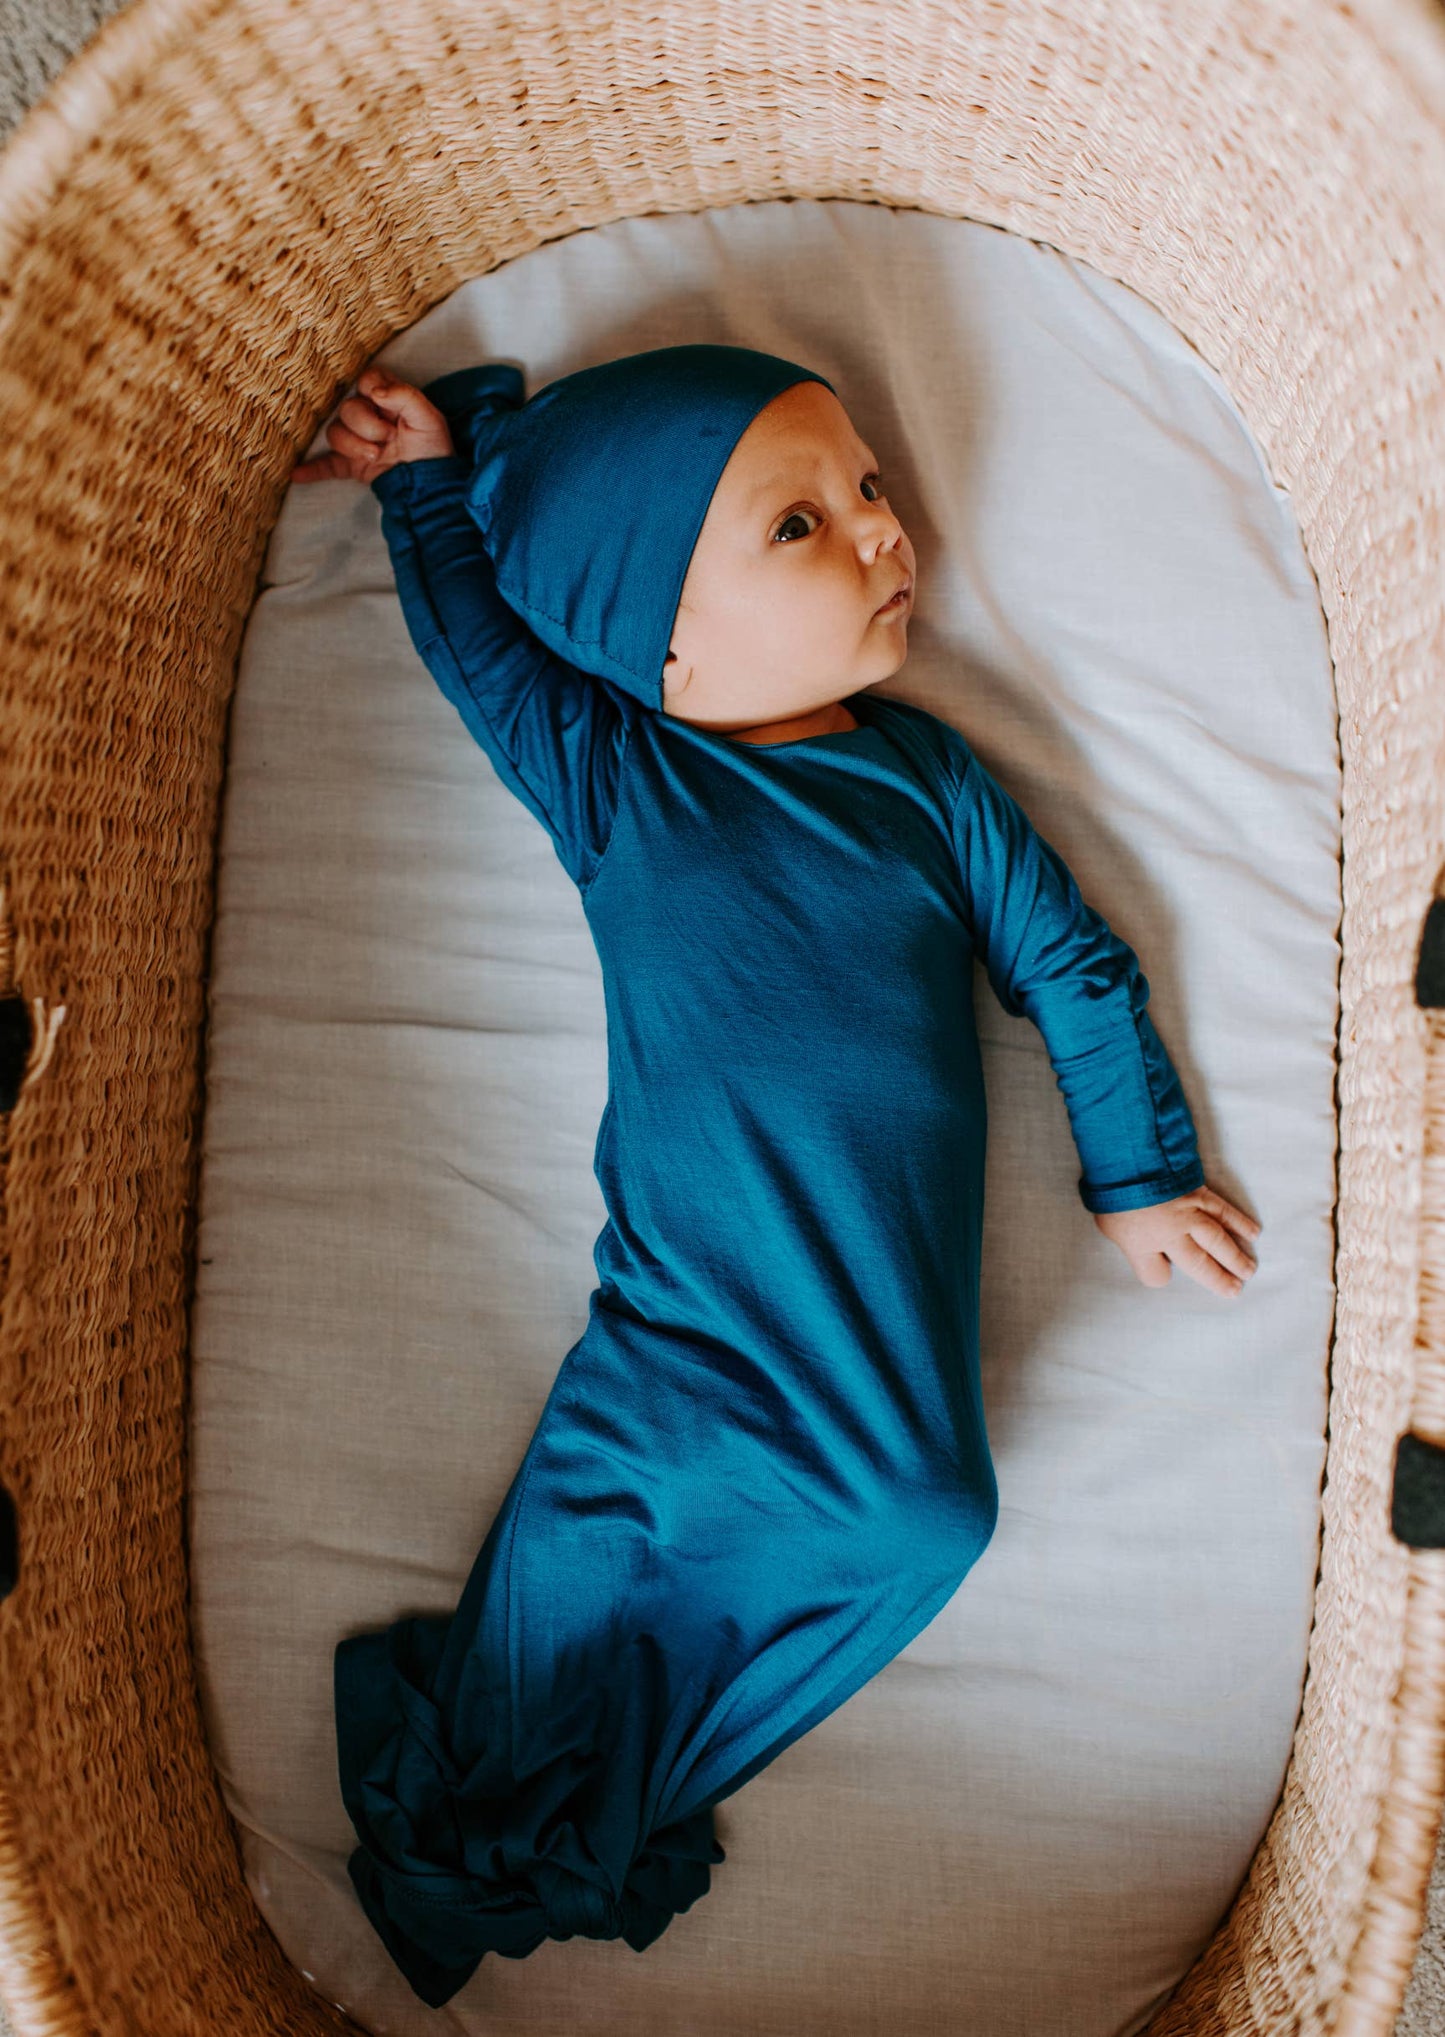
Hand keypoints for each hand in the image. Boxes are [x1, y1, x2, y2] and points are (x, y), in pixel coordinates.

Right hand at [291, 365, 454, 483]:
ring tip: (375, 456)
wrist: (431, 486)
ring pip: (335, 433)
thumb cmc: (434, 449)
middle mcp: (369, 416)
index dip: (372, 392)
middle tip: (388, 439)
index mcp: (387, 399)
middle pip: (347, 409)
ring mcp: (357, 440)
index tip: (387, 408)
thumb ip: (405, 396)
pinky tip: (297, 474)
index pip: (365, 380)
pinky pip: (326, 465)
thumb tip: (373, 391)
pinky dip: (312, 470)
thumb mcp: (429, 419)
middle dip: (367, 426)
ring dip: (353, 446)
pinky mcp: (351, 464)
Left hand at [1093, 1184, 1260, 1298]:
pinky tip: (1253, 1233)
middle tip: (1236, 1291)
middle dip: (1218, 1279)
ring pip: (1217, 1241)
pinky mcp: (1199, 1194)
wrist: (1127, 1157)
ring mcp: (1187, 1214)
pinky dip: (1239, 1222)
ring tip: (1249, 1270)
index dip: (1159, 1274)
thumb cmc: (1111, 1190)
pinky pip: (1223, 1212)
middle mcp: (1169, 1235)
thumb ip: (1127, 1238)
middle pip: (1198, 1264)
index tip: (1164, 1272)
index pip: (1155, 1275)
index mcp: (1142, 1245)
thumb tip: (1140, 1243)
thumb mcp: (1107, 1223)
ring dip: (1235, 1257)